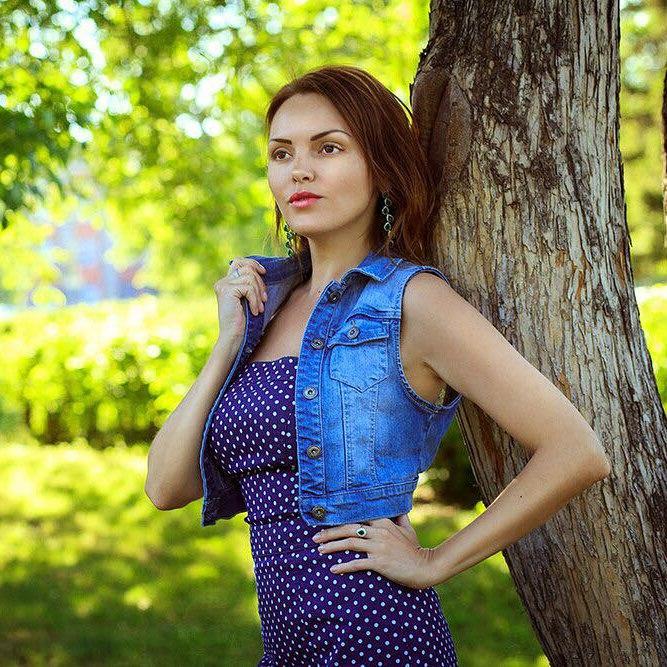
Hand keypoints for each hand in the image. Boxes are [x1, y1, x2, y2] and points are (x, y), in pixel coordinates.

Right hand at [214, 257, 267, 340]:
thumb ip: (250, 284)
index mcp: (226, 282)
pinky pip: (248, 288)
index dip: (252, 263)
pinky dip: (255, 300)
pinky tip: (254, 311)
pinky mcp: (227, 291)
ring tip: (259, 307)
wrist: (234, 336)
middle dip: (260, 283)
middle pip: (247, 268)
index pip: (238, 261)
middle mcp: (222, 282)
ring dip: (258, 293)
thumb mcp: (248, 298)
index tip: (263, 272)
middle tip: (264, 299)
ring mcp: (223, 285)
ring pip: (249, 278)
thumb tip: (262, 271)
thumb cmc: (244, 320)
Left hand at [312, 514, 438, 589]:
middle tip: (315, 538)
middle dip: (330, 532)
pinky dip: (344, 566)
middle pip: (348, 528)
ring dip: (332, 546)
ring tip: (319, 551)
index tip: (326, 521)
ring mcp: (379, 546)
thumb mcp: (407, 529)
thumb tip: (397, 507)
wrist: (425, 567)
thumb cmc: (415, 549)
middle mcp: (379, 531)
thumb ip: (399, 517)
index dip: (340, 519)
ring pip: (350, 543)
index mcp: (384, 522)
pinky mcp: (379, 562)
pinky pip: (357, 563)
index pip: (357, 516)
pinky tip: (333, 569)